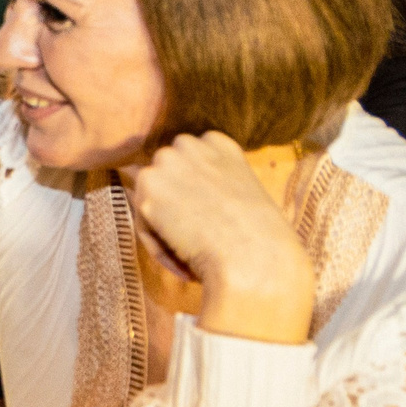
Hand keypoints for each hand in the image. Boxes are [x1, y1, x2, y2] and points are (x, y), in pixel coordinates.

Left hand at [120, 133, 314, 345]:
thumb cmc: (261, 237)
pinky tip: (185, 264)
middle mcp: (188, 144)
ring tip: (192, 255)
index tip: (206, 221)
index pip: (187, 163)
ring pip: (150, 201)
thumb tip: (186, 202)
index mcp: (217, 142)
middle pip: (164, 177)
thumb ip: (214, 186)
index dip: (192, 196)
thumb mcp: (243, 194)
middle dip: (171, 206)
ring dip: (164, 230)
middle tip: (194, 239)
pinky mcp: (147, 189)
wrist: (252, 256)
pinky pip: (144, 227)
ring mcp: (166, 163)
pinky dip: (160, 250)